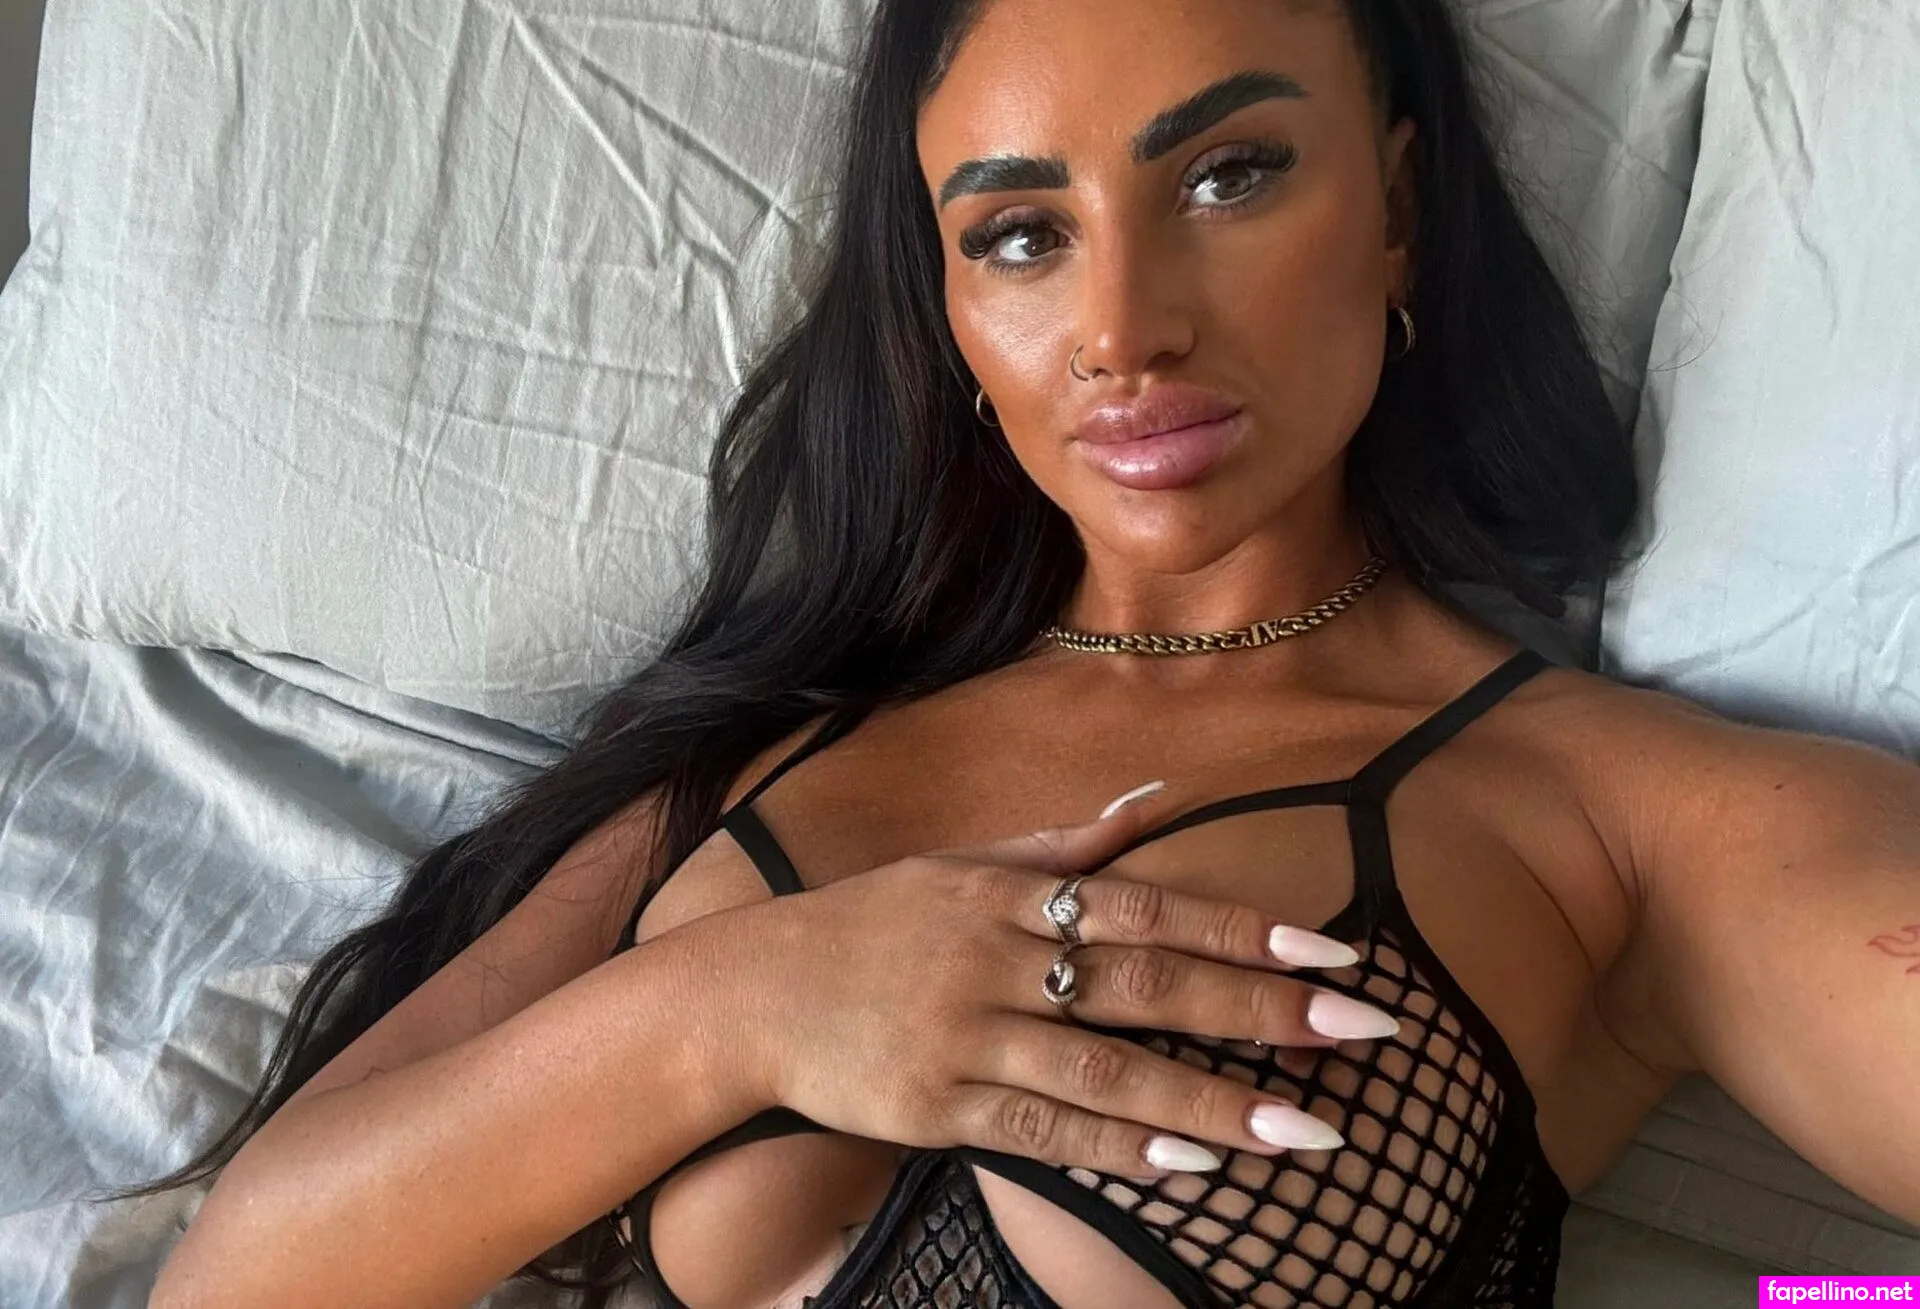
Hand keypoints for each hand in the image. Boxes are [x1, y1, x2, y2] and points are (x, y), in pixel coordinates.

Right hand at [713, 784, 1399, 1178]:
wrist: (748, 994)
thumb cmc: (866, 924)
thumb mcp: (957, 864)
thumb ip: (1062, 844)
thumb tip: (1154, 801)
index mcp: (1007, 893)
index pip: (1145, 908)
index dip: (1241, 932)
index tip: (1330, 956)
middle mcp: (995, 959)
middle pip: (1145, 986)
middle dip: (1259, 1011)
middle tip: (1361, 1033)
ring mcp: (965, 1037)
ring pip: (1106, 1070)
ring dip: (1213, 1100)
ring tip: (1306, 1129)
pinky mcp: (936, 1108)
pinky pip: (1042, 1131)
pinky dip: (1120, 1145)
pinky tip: (1192, 1163)